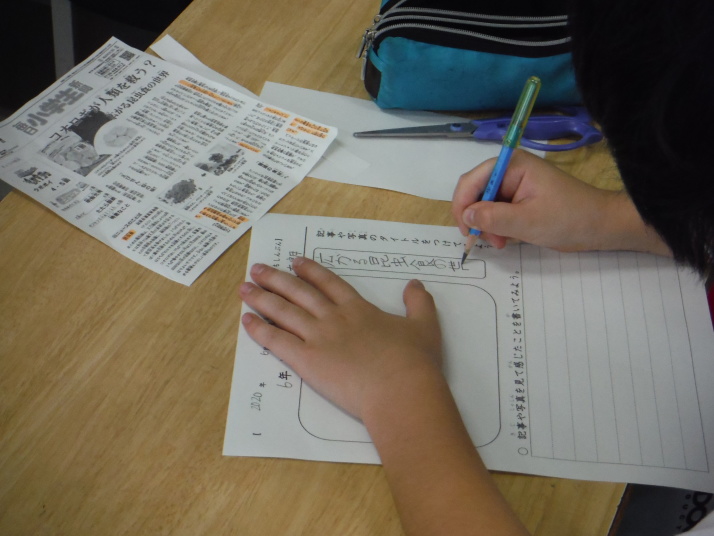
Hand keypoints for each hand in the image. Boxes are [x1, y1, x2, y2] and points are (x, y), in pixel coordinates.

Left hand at [239, 257, 442, 419]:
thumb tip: (415, 285)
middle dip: (276, 279)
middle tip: (257, 269)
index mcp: (358, 309)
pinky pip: (277, 341)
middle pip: (298, 292)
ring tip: (244, 288)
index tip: (295, 261)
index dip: (310, 271)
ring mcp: (318, 337)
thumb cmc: (414, 361)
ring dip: (261, 298)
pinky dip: (260, 329)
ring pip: (283, 312)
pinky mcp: (307, 361)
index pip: (329, 283)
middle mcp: (334, 318)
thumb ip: (419, 303)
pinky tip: (246, 321)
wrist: (400, 388)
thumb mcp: (425, 327)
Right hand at [452, 149, 664, 252]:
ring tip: (499, 242)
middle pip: (475, 191)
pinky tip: (505, 239)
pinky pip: (496, 211)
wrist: (601, 226)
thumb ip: (492, 217)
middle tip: (486, 240)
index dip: (463, 205)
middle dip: (476, 217)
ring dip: (486, 225)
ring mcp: (515, 185)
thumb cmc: (568, 219)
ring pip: (483, 204)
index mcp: (512, 165)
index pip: (472, 180)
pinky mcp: (519, 199)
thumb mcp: (527, 221)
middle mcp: (510, 171)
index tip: (466, 231)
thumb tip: (466, 216)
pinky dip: (496, 226)